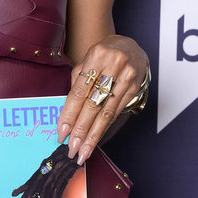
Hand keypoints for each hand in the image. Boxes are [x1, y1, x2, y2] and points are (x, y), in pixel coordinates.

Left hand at [57, 35, 147, 165]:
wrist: (129, 47)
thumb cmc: (102, 55)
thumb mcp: (86, 61)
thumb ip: (77, 84)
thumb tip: (66, 114)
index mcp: (96, 56)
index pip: (79, 92)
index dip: (69, 114)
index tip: (62, 133)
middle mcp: (114, 66)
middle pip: (94, 104)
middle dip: (81, 130)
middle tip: (72, 148)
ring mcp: (127, 78)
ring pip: (107, 112)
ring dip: (94, 134)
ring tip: (84, 151)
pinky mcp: (135, 89)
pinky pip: (117, 112)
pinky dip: (105, 127)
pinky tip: (96, 138)